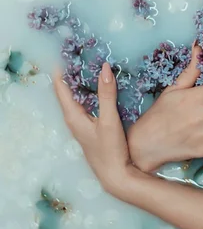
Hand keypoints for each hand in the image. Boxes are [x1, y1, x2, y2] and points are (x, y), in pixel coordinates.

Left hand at [53, 62, 132, 196]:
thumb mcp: (109, 120)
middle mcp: (74, 119)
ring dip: (82, 82)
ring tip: (90, 65)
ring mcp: (82, 124)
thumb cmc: (110, 150)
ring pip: (78, 97)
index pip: (60, 88)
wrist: (116, 176)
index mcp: (73, 115)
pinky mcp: (91, 127)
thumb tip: (104, 68)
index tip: (65, 53)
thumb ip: (107, 94)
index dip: (61, 70)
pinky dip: (90, 92)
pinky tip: (101, 88)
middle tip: (80, 54)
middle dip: (72, 73)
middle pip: (68, 91)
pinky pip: (87, 104)